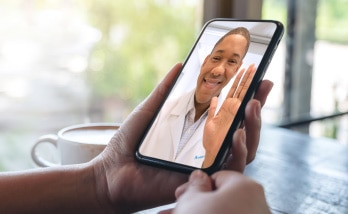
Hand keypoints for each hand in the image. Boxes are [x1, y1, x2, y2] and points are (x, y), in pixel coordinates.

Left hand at [91, 63, 272, 212]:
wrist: (111, 174)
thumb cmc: (127, 145)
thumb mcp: (148, 111)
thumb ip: (165, 91)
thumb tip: (179, 65)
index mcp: (195, 132)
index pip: (227, 115)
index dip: (245, 97)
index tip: (257, 78)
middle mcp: (204, 148)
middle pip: (241, 131)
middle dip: (256, 110)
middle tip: (260, 89)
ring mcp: (205, 164)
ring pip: (243, 151)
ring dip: (252, 128)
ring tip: (252, 106)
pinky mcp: (202, 179)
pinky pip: (229, 169)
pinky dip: (238, 152)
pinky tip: (237, 134)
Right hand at [165, 170, 269, 213]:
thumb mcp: (191, 201)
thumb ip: (195, 186)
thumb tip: (198, 178)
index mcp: (246, 187)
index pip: (218, 177)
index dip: (196, 186)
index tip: (182, 195)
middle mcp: (256, 205)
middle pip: (219, 199)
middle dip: (192, 206)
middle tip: (176, 211)